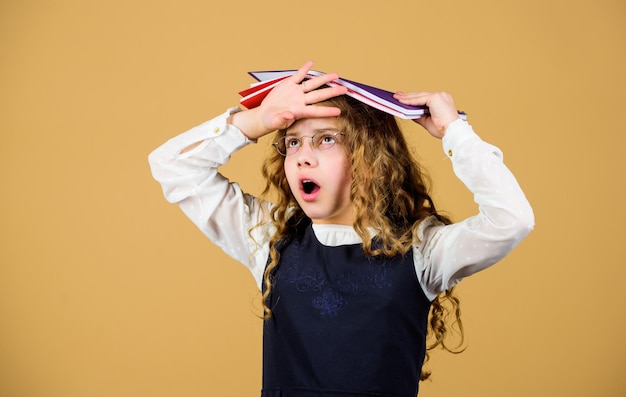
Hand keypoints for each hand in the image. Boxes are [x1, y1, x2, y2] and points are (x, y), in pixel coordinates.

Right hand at [231, 61, 347, 139]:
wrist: (265, 114)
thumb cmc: (272, 121)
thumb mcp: (275, 122)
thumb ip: (282, 119)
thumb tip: (289, 116)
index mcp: (299, 111)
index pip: (316, 111)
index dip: (327, 111)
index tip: (339, 112)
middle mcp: (300, 101)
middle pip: (319, 95)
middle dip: (332, 92)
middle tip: (344, 89)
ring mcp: (295, 92)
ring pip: (312, 84)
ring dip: (323, 79)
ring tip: (335, 76)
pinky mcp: (288, 85)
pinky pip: (298, 76)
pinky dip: (304, 70)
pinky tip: (311, 64)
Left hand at [393, 91, 459, 138]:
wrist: (451, 132)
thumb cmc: (443, 129)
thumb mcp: (427, 121)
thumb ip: (419, 116)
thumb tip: (409, 113)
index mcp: (442, 101)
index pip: (425, 98)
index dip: (414, 97)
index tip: (404, 97)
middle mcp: (442, 96)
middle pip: (421, 95)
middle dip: (408, 95)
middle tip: (397, 95)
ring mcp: (439, 95)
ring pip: (419, 95)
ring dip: (406, 97)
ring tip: (396, 97)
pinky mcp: (436, 97)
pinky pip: (419, 98)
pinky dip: (410, 100)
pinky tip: (401, 101)